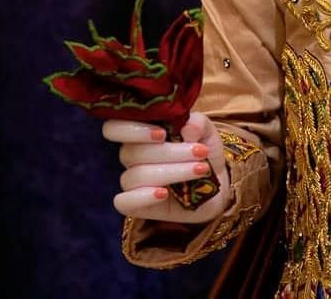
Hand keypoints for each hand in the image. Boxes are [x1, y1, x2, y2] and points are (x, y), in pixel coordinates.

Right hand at [102, 111, 230, 222]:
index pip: (114, 127)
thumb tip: (187, 129)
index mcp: (143, 131)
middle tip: (201, 152)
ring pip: (136, 175)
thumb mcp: (207, 131)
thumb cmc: (204, 152)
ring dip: (172, 172)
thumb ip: (198, 123)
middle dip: (171, 152)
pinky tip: (164, 194)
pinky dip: (143, 197)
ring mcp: (133, 181)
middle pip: (133, 152)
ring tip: (200, 169)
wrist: (216, 184)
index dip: (132, 130)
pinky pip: (123, 202)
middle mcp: (133, 155)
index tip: (162, 134)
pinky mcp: (137, 205)